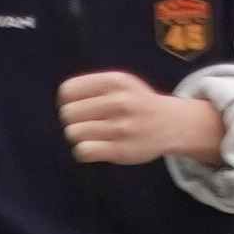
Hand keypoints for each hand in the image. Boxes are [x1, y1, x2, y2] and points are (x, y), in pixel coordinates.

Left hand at [58, 71, 227, 166]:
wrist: (172, 124)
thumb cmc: (137, 102)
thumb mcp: (120, 82)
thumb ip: (92, 86)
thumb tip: (61, 102)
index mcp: (114, 81)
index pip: (68, 90)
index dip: (66, 101)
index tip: (76, 107)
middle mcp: (118, 102)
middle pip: (68, 114)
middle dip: (72, 120)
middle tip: (86, 123)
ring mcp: (120, 127)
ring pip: (73, 133)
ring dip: (78, 137)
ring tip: (92, 135)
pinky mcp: (121, 150)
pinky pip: (83, 151)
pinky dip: (83, 151)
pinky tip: (94, 148)